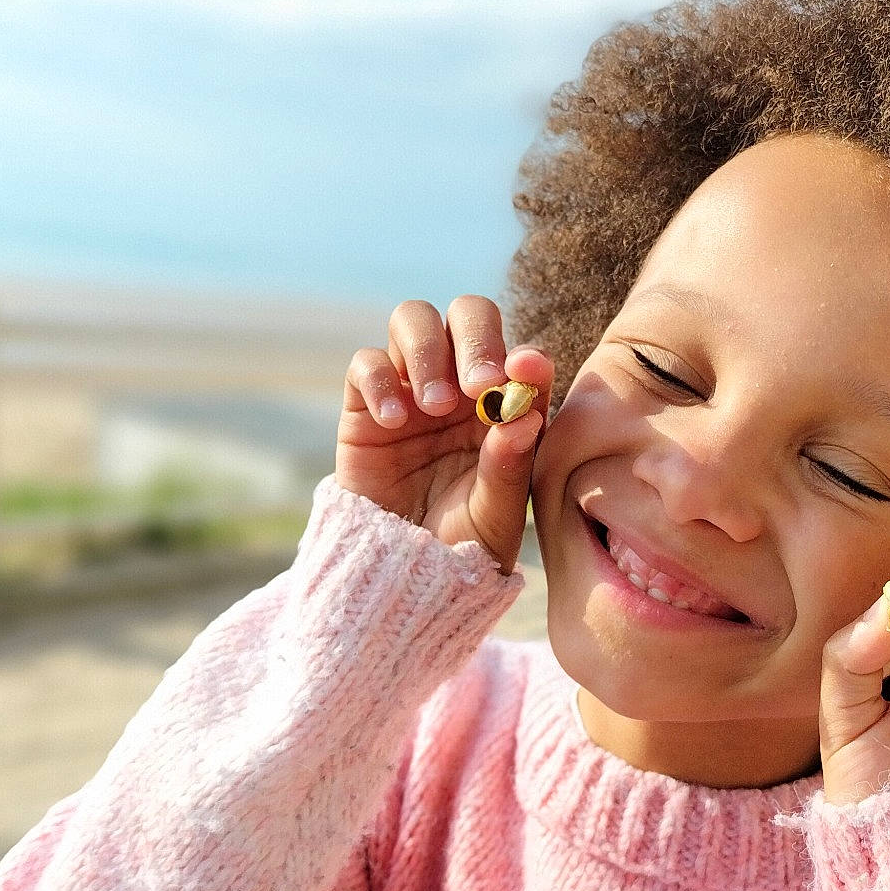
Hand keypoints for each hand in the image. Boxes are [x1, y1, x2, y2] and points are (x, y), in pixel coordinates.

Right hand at [335, 295, 553, 575]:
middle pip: (467, 314)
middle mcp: (461, 384)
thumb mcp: (495, 515)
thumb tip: (523, 415)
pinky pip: (366, 363)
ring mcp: (411, 386)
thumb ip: (509, 467)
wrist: (401, 576)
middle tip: (478, 384)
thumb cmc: (462, 544)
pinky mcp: (364, 403)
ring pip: (413, 319)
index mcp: (506, 404)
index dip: (525, 358)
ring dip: (427, 350)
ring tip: (434, 407)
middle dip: (475, 338)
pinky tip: (394, 422)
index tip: (523, 373)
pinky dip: (379, 380)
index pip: (521, 357)